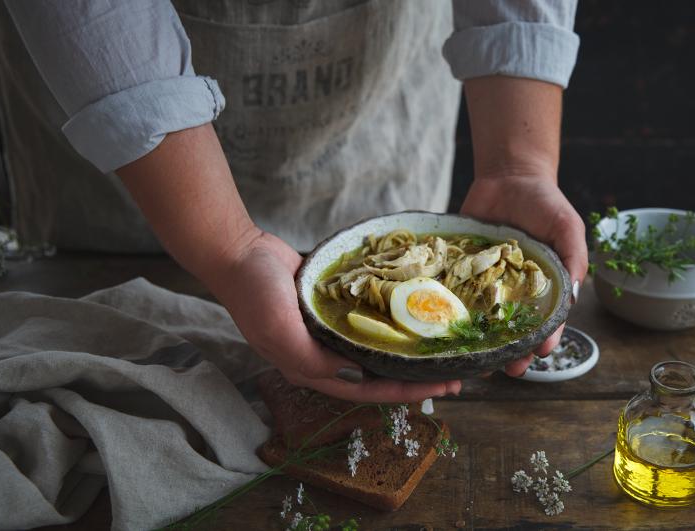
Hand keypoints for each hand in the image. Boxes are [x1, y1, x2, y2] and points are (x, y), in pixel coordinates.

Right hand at [209, 229, 461, 402]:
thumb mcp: (279, 330)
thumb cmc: (254, 293)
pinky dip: (393, 320)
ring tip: (441, 344)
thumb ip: (313, 359)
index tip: (442, 386)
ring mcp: (328, 331)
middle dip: (416, 375)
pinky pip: (369, 319)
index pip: (368, 391)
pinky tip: (416, 313)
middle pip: (378, 374)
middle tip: (455, 369)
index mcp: (311, 369)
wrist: (238, 252)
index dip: (406, 392)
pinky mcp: (332, 307)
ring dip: (408, 349)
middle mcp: (323, 356)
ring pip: (377, 348)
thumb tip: (356, 375)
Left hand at [460, 174, 587, 376]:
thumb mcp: (567, 226)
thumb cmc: (545, 202)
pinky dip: (450, 313)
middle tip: (509, 369)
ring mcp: (486, 283)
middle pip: (514, 331)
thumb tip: (573, 295)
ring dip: (482, 344)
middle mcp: (514, 291)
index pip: (548, 321)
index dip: (546, 339)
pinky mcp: (461, 271)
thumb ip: (573, 257)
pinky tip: (446, 331)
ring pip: (483, 322)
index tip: (540, 352)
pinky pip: (455, 295)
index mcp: (543, 287)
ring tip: (478, 363)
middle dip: (513, 353)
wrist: (508, 175)